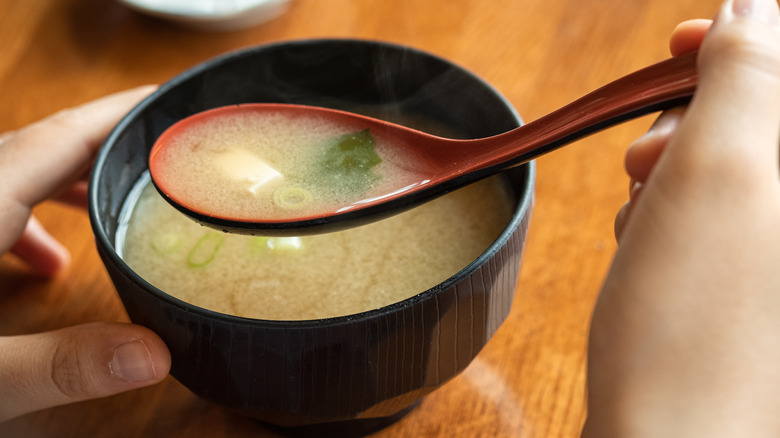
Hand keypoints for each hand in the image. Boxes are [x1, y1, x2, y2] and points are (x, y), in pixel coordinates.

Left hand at [0, 87, 170, 420]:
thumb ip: (60, 363)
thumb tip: (155, 355)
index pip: (61, 137)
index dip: (119, 114)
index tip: (165, 98)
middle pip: (39, 149)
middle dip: (102, 150)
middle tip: (157, 160)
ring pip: (8, 175)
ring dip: (62, 185)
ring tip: (107, 209)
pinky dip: (20, 221)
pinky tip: (38, 266)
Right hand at [584, 0, 779, 435]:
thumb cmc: (693, 326)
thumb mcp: (721, 172)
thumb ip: (750, 68)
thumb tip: (752, 3)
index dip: (745, 41)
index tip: (678, 46)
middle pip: (764, 121)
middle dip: (694, 121)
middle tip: (643, 161)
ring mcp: (775, 255)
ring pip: (734, 168)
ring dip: (674, 173)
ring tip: (641, 220)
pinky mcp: (754, 287)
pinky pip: (717, 216)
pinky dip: (672, 216)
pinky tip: (647, 247)